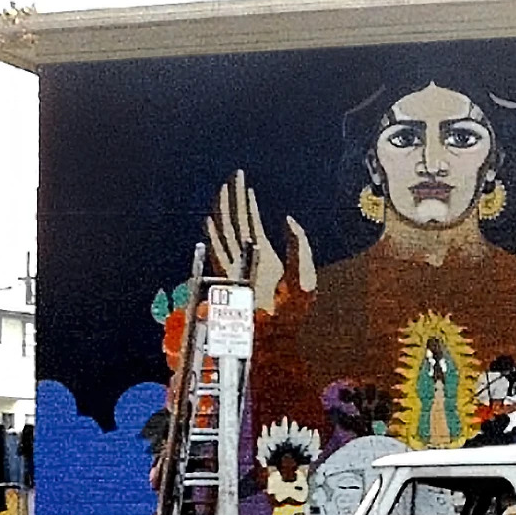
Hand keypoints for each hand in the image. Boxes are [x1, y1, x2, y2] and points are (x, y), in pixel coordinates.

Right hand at [205, 169, 315, 313]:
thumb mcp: (305, 276)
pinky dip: (214, 238)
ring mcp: (237, 269)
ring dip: (224, 210)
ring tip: (222, 189)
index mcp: (263, 255)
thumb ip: (300, 246)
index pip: (252, 222)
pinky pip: (220, 255)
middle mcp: (247, 259)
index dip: (248, 203)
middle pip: (237, 222)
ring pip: (227, 232)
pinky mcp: (231, 282)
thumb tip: (287, 218)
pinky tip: (210, 221)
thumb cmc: (292, 314)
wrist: (278, 339)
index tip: (245, 184)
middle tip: (234, 175)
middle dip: (235, 198)